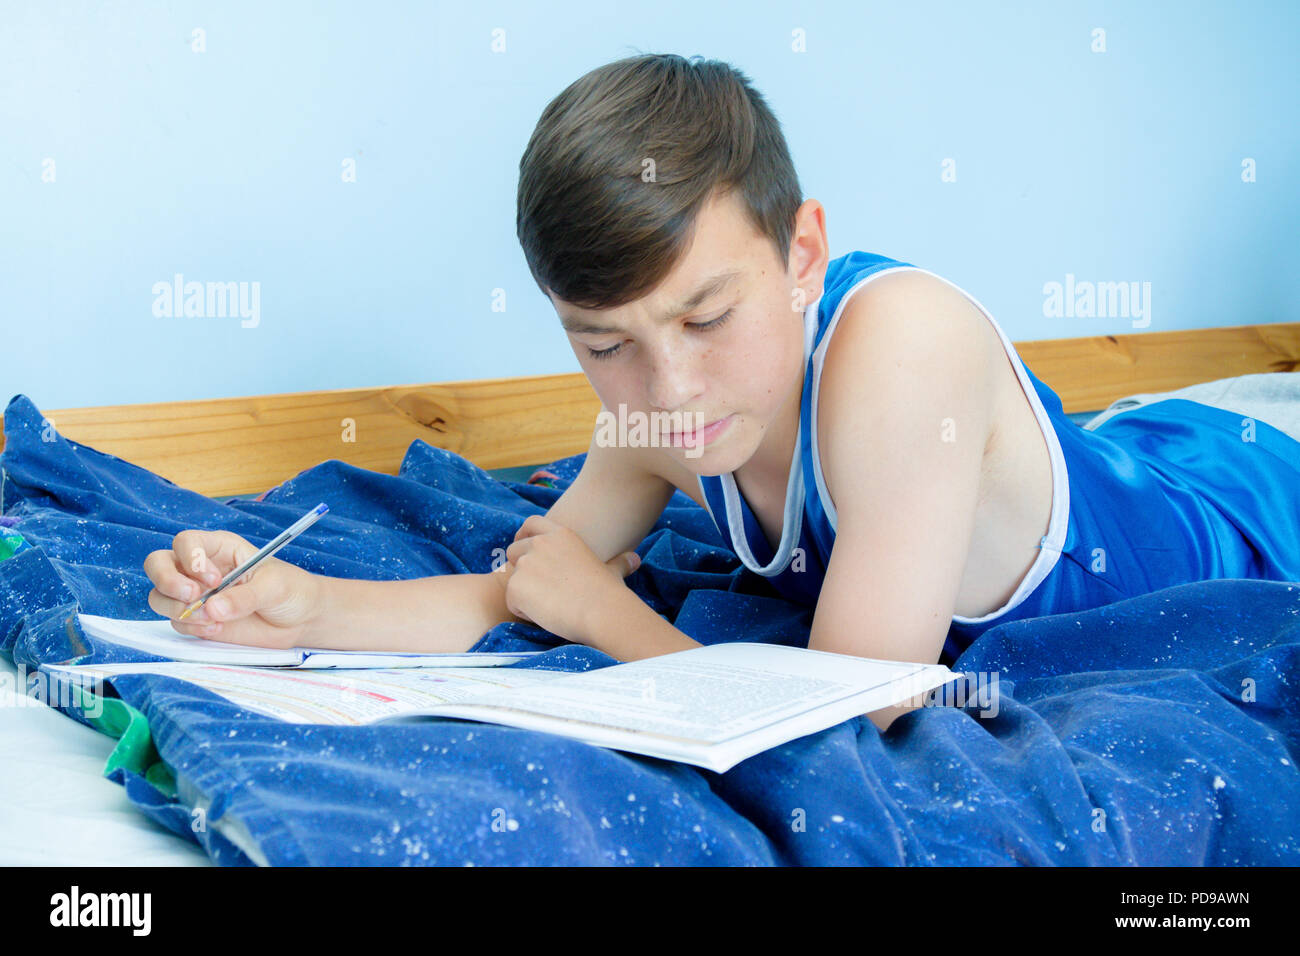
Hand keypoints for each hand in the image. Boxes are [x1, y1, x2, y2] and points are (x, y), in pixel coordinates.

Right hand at [143, 529, 322, 648]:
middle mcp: (200, 568)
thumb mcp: (274, 587)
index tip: (213, 580)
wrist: (300, 620)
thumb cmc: (290, 590)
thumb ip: (244, 597)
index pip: (186, 542)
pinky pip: (176, 622)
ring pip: (160, 595)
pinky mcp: (197, 619)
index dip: (190, 558)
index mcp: (219, 548)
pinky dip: (191, 627)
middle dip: (168, 581)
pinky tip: (218, 628)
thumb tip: (212, 608)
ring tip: (211, 619)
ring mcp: (195, 595)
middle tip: (194, 597)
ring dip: (178, 609)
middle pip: (157, 564)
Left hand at [500, 514, 640, 642]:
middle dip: (519, 568)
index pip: (530, 524)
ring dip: (524, 593)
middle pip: (513, 551)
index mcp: (561, 534)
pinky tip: (545, 616)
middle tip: (537, 588)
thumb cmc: (609, 593)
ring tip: (549, 606)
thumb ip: (619, 562)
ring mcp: (526, 563)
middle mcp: (540, 543)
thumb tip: (635, 560)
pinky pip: (511, 601)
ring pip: (511, 579)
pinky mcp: (516, 586)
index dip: (523, 535)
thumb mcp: (612, 570)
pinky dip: (523, 612)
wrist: (602, 612)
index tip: (523, 550)